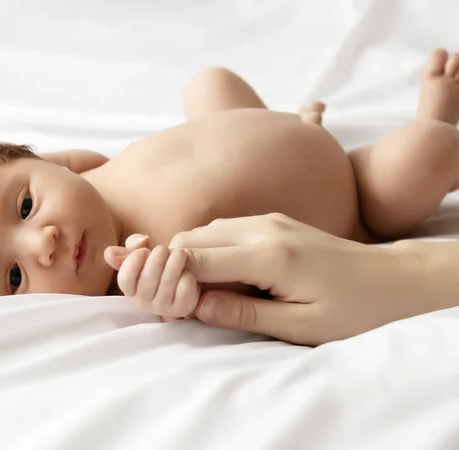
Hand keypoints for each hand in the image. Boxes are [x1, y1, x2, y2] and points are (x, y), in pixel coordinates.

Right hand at [104, 235, 200, 319]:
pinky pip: (184, 290)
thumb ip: (128, 251)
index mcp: (131, 290)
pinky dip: (187, 277)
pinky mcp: (182, 308)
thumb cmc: (162, 265)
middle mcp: (143, 303)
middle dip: (157, 258)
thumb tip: (109, 252)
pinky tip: (188, 273)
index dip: (133, 262)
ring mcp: (163, 308)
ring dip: (175, 262)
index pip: (125, 280)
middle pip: (147, 279)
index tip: (144, 251)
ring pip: (167, 282)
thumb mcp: (144, 254)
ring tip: (180, 253)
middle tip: (164, 249)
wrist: (189, 279)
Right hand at [170, 214, 429, 345]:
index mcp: (269, 255)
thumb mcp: (300, 325)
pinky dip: (211, 248)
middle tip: (178, 299)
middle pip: (193, 237)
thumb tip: (195, 306)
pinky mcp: (273, 221)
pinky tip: (221, 273)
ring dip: (191, 256)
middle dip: (174, 266)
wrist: (390, 278)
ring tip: (198, 290)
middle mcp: (262, 228)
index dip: (171, 281)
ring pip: (207, 229)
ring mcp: (268, 220)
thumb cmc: (352, 309)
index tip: (168, 306)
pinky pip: (226, 228)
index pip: (196, 259)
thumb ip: (244, 315)